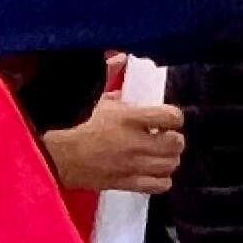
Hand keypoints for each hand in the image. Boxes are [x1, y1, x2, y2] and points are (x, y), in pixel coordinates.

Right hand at [44, 92, 184, 194]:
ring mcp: (135, 165)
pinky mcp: (130, 183)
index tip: (167, 118)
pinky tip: (154, 171)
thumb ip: (115, 81)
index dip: (174, 117)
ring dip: (169, 158)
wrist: (66, 158)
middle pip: (176, 143)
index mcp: (130, 119)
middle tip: (165, 137)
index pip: (171, 116)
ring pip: (171, 164)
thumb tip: (120, 58)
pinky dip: (162, 179)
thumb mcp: (103, 101)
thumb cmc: (87, 127)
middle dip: (174, 139)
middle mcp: (137, 143)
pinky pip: (161, 185)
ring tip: (160, 154)